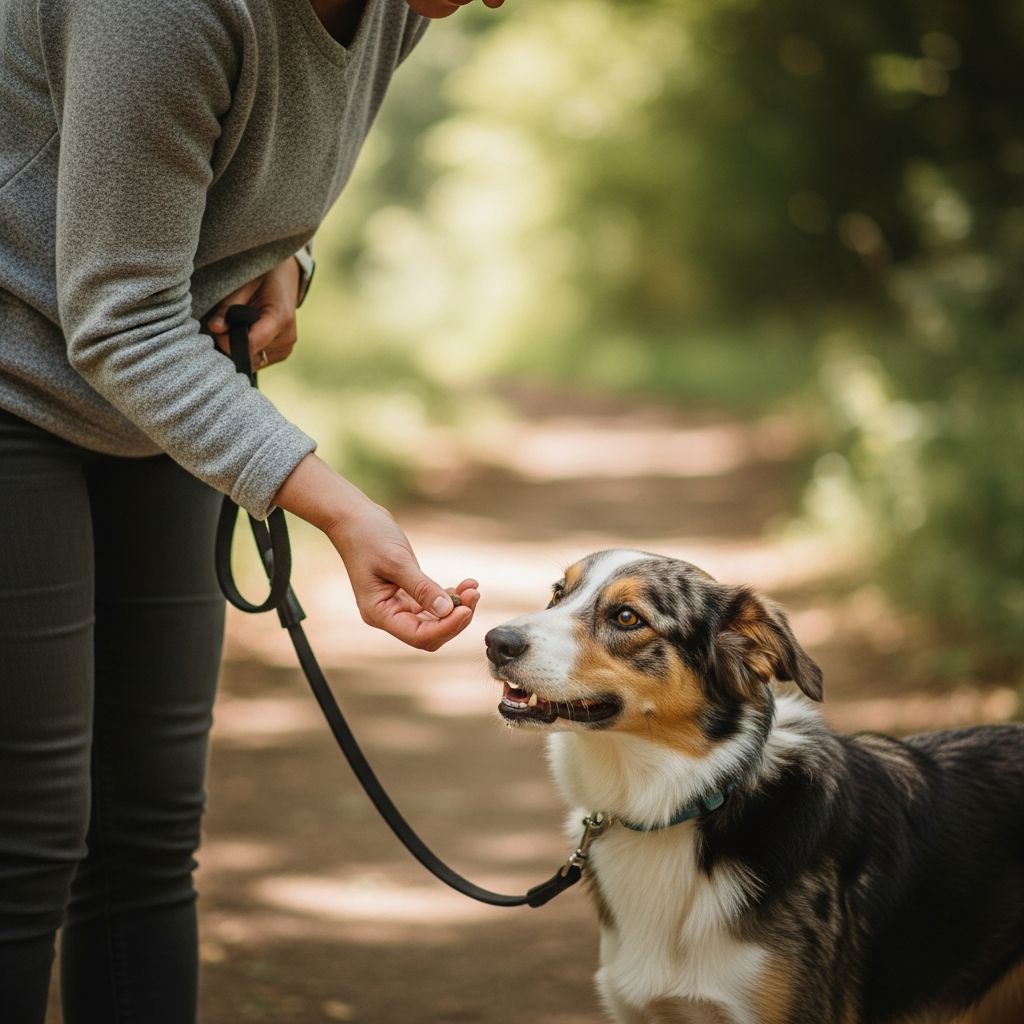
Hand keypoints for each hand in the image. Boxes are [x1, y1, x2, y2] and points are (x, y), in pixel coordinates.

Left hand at [207, 256, 300, 369]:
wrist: (285, 277)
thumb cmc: (263, 277)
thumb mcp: (243, 286)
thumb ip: (228, 309)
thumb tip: (215, 329)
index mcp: (280, 317)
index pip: (251, 344)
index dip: (229, 342)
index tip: (217, 332)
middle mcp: (287, 337)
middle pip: (250, 355)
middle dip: (233, 345)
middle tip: (227, 325)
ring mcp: (287, 347)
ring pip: (253, 361)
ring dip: (241, 348)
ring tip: (241, 326)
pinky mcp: (283, 353)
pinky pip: (259, 360)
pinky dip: (249, 350)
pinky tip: (249, 333)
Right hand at [329, 499, 478, 650]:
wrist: (354, 518)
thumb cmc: (368, 536)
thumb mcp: (397, 561)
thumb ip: (422, 588)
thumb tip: (447, 610)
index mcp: (379, 613)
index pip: (418, 636)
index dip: (445, 627)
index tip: (465, 609)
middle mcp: (388, 614)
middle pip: (430, 632)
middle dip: (455, 618)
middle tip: (474, 595)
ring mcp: (398, 605)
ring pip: (434, 620)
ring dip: (457, 607)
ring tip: (472, 588)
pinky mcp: (406, 593)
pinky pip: (433, 604)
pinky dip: (450, 596)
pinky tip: (465, 585)